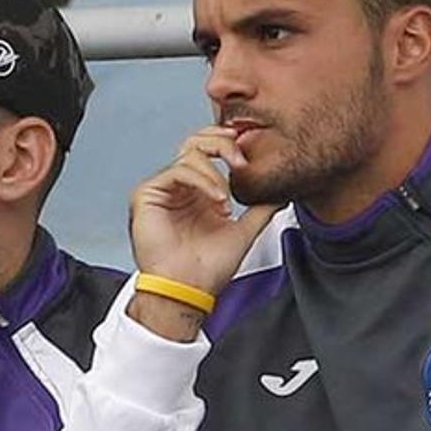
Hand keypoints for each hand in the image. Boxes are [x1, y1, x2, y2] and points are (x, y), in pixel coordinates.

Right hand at [127, 127, 279, 339]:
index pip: (211, 150)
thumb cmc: (209, 269)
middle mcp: (180, 187)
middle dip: (224, 145)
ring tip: (225, 202)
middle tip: (242, 162)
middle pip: (198, 141)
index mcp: (199, 192)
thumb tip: (282, 191)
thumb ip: (262, 209)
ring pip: (190, 153)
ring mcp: (163, 188)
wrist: (189, 290)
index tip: (251, 157)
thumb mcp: (245, 231)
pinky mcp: (147, 193)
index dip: (231, 145)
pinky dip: (202, 180)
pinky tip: (216, 201)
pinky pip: (178, 170)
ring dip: (216, 173)